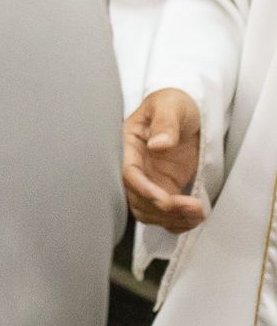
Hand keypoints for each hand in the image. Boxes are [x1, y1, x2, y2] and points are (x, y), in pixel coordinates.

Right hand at [122, 88, 206, 232]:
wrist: (190, 111)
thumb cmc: (174, 103)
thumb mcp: (170, 106)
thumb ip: (165, 123)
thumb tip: (158, 145)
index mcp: (128, 144)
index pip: (128, 173)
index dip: (144, 190)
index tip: (166, 201)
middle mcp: (134, 165)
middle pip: (136, 198)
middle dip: (162, 209)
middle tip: (192, 207)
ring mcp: (149, 179)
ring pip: (148, 211)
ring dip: (170, 219)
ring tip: (198, 213)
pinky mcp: (164, 188)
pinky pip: (163, 214)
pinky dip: (176, 222)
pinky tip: (194, 219)